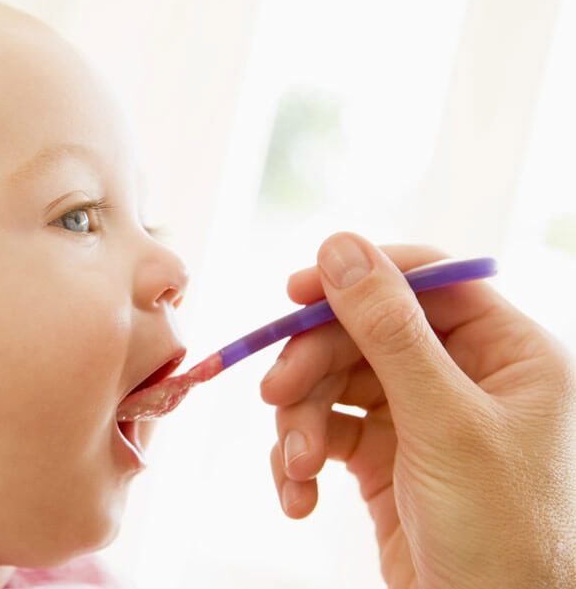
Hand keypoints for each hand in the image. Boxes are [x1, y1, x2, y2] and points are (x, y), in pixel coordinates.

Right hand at [261, 232, 575, 588]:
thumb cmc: (501, 533)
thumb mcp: (445, 423)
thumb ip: (391, 331)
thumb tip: (340, 248)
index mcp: (506, 354)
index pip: (428, 283)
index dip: (360, 278)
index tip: (295, 291)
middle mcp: (463, 377)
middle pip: (365, 334)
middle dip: (314, 367)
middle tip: (274, 395)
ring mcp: (421, 417)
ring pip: (336, 383)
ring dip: (303, 422)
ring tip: (298, 467)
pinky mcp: (385, 458)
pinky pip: (328, 431)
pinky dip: (303, 458)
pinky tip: (300, 494)